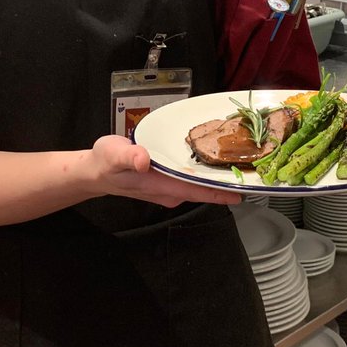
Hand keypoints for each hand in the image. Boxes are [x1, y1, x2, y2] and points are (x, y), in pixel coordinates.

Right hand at [87, 135, 241, 207]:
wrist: (94, 172)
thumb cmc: (104, 162)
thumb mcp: (113, 153)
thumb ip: (128, 156)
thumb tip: (143, 160)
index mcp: (161, 185)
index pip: (197, 191)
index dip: (220, 192)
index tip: (243, 191)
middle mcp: (170, 191)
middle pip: (203, 189)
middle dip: (226, 183)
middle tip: (252, 171)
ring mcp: (169, 189)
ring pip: (199, 185)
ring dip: (218, 178)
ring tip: (241, 164)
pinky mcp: (168, 183)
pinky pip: (192, 180)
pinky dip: (205, 173)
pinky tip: (215, 161)